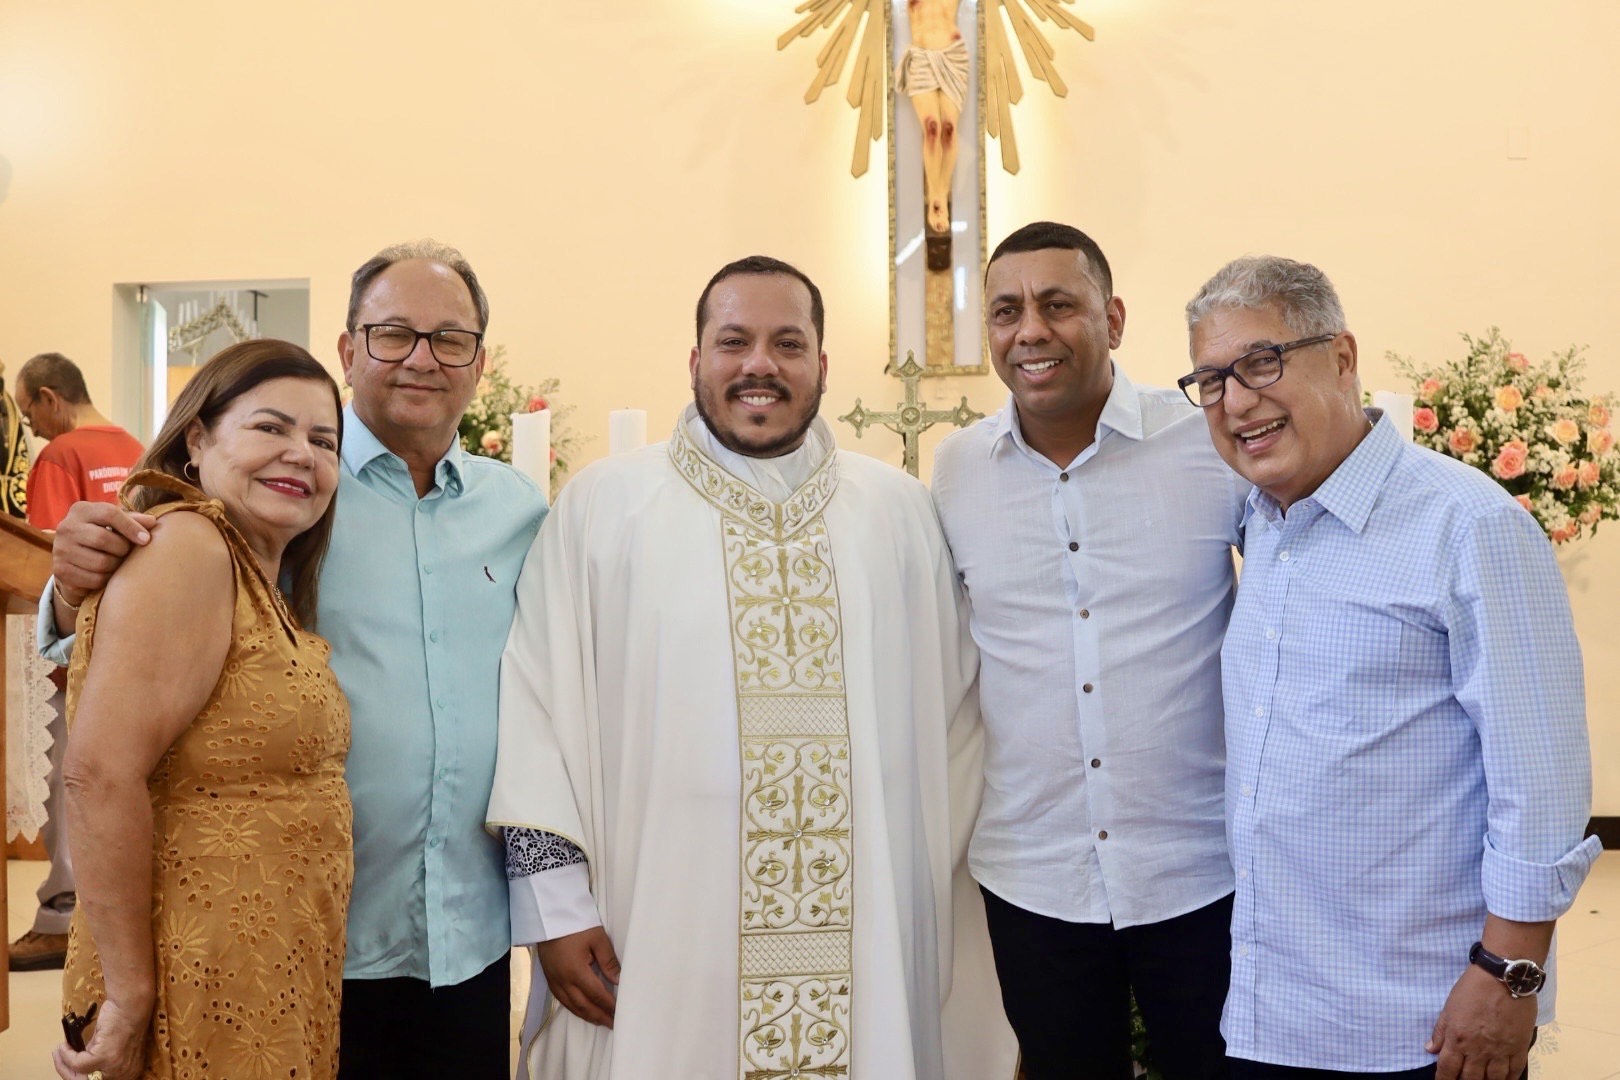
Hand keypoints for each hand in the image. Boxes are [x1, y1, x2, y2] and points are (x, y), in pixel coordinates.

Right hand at [52, 502, 155, 602]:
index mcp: (81, 510)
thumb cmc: (102, 534)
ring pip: (100, 562)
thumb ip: (134, 520)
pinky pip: (94, 579)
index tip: (146, 539)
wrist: (73, 558)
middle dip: (122, 549)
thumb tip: (152, 522)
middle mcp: (66, 527)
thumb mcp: (115, 523)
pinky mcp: (60, 570)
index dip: (131, 526)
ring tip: (117, 562)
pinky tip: (106, 573)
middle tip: (126, 553)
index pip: (109, 513)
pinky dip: (106, 579)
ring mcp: (60, 550)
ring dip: (116, 566)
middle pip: (103, 539)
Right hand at [52, 996, 148, 1079]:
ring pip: (79, 1077)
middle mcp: (123, 1075)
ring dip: (64, 1065)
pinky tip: (64, 1046)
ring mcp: (114, 1068)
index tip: (66, 1067)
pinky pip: (78, 1064)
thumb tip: (77, 1063)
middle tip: (58, 1058)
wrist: (130, 1005)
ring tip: (59, 1051)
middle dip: (66, 1072)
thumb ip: (97, 1058)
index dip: (77, 1076)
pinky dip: (67, 1056)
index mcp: (127, 1073)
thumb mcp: (109, 1046)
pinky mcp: (105, 1057)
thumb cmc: (121, 1020)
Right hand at [536, 926, 620, 1027]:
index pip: (597, 995)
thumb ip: (608, 961)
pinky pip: (562, 1000)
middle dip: (599, 1016)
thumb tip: (618, 980)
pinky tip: (581, 1009)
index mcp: (576, 971)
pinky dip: (574, 1008)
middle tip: (612, 1024)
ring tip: (600, 1021)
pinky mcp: (549, 978)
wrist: (548, 916)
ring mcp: (554, 980)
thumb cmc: (575, 924)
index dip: (609, 1006)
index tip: (620, 1013)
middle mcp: (563, 980)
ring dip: (587, 1015)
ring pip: (571, 1005)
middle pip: (583, 1005)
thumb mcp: (597, 938)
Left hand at [1427, 965, 1536, 1079]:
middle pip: (1470, 1078)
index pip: (1447, 1069)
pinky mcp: (1519, 1047)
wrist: (1503, 977)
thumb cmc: (1472, 989)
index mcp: (1457, 1039)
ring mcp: (1500, 1050)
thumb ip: (1440, 1031)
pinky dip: (1508, 1079)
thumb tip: (1430, 1049)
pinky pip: (1514, 1071)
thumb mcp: (1449, 1007)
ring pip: (1492, 1079)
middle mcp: (1478, 1049)